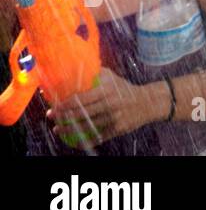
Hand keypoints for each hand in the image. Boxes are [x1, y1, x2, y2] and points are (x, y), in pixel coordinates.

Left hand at [48, 68, 166, 147]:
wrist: (149, 102)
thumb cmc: (126, 89)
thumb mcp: (113, 78)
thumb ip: (97, 74)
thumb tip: (77, 67)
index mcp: (107, 91)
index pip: (81, 99)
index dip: (64, 104)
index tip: (54, 107)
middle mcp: (110, 105)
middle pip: (80, 114)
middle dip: (63, 117)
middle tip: (52, 117)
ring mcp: (114, 118)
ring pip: (86, 127)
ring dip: (69, 130)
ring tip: (58, 129)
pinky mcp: (117, 129)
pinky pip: (97, 137)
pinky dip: (84, 141)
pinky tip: (74, 141)